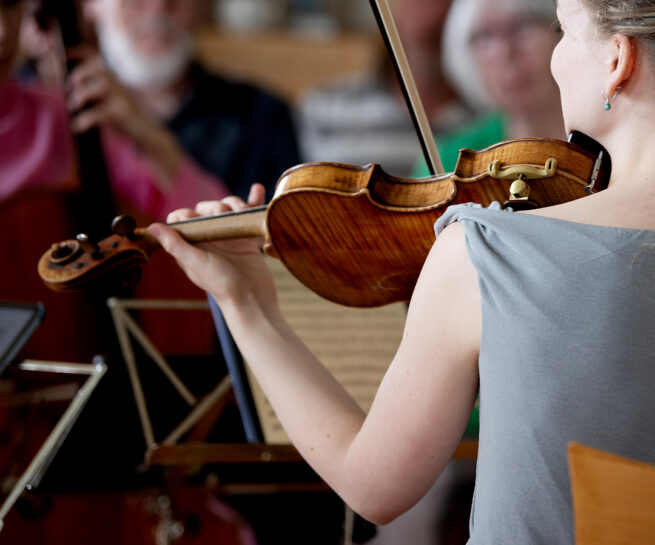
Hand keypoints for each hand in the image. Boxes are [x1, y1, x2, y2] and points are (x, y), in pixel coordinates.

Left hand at [66, 53, 181, 179]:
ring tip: (72, 107)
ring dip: (81, 95)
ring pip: (100, 85)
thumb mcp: (113, 101)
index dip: (79, 53)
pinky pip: (99, 113)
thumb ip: (97, 92)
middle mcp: (121, 86)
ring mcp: (123, 99)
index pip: (96, 58)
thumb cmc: (128, 121)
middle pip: (98, 67)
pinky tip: (77, 127)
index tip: (63, 55)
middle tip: (69, 89)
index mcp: (116, 81)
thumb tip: (72, 88)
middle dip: (79, 74)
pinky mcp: (123, 114)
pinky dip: (84, 119)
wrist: (151, 136)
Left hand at [148, 184, 277, 311]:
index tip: (199, 220)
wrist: (252, 298)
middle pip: (207, 208)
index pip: (181, 218)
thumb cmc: (222, 284)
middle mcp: (207, 238)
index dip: (188, 214)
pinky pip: (247, 214)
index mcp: (190, 244)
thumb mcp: (195, 263)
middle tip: (226, 218)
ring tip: (244, 212)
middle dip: (217, 207)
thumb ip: (175, 245)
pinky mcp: (246, 237)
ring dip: (236, 203)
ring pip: (227, 207)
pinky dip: (253, 201)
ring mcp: (228, 236)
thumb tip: (152, 227)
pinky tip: (257, 189)